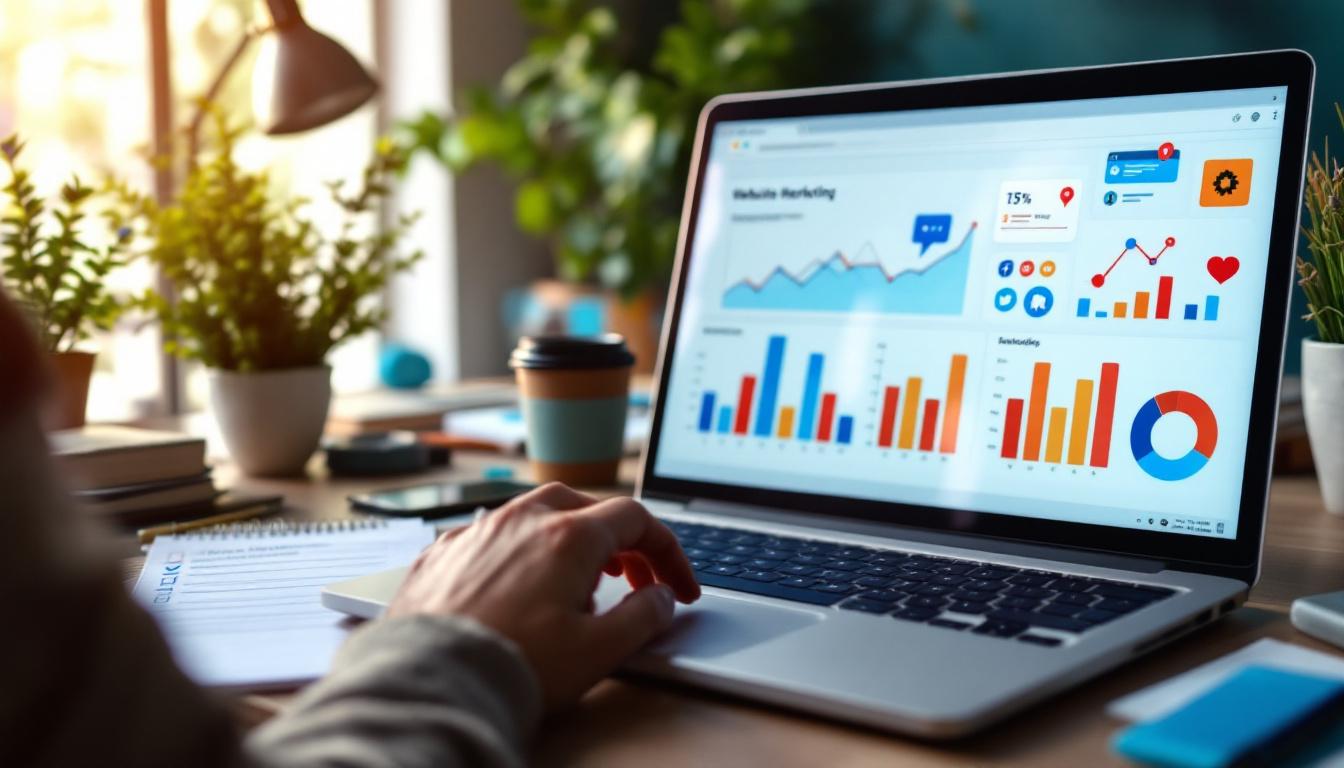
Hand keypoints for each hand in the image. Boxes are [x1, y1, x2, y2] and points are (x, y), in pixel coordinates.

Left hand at [387, 482, 700, 709]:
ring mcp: (477, 532)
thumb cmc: (513, 666)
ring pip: (535, 513)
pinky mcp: (443, 553)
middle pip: (587, 507)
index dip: (667, 553)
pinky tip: (519, 585)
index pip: (636, 521)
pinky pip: (492, 536)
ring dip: (568, 540)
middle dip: (619, 541)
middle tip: (632, 581)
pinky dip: (519, 552)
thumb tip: (660, 599)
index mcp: (568, 536)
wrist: (430, 682)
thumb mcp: (600, 651)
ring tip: (577, 582)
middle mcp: (521, 521)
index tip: (677, 587)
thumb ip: (643, 618)